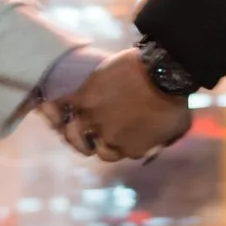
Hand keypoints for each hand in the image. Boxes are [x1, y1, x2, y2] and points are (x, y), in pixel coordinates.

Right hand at [60, 48, 192, 162]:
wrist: (163, 72)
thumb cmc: (176, 98)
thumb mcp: (177, 128)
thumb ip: (161, 142)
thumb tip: (154, 149)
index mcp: (130, 150)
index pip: (113, 153)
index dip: (112, 144)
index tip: (113, 134)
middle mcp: (108, 139)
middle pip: (90, 147)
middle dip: (89, 141)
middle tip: (87, 133)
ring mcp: (94, 119)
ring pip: (72, 132)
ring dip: (71, 130)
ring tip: (66, 124)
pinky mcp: (84, 98)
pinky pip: (62, 107)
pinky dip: (54, 108)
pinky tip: (49, 104)